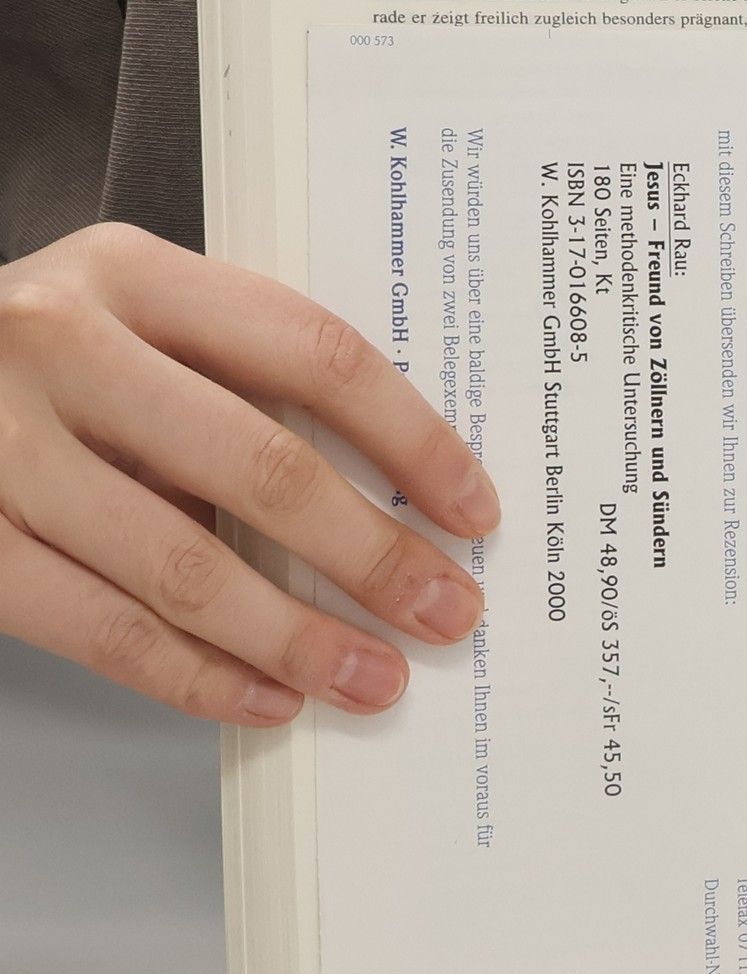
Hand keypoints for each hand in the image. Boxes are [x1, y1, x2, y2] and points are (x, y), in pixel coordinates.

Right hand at [0, 223, 498, 724]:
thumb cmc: (35, 364)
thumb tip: (392, 503)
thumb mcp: (129, 326)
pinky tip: (266, 698)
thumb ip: (235, 383)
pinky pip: (103, 630)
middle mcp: (62, 345)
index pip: (313, 352)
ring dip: (297, 638)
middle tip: (446, 611)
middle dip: (373, 555)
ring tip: (374, 679)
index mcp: (132, 275)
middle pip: (262, 465)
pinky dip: (197, 678)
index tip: (472, 509)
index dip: (410, 439)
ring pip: (186, 566)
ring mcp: (0, 446)